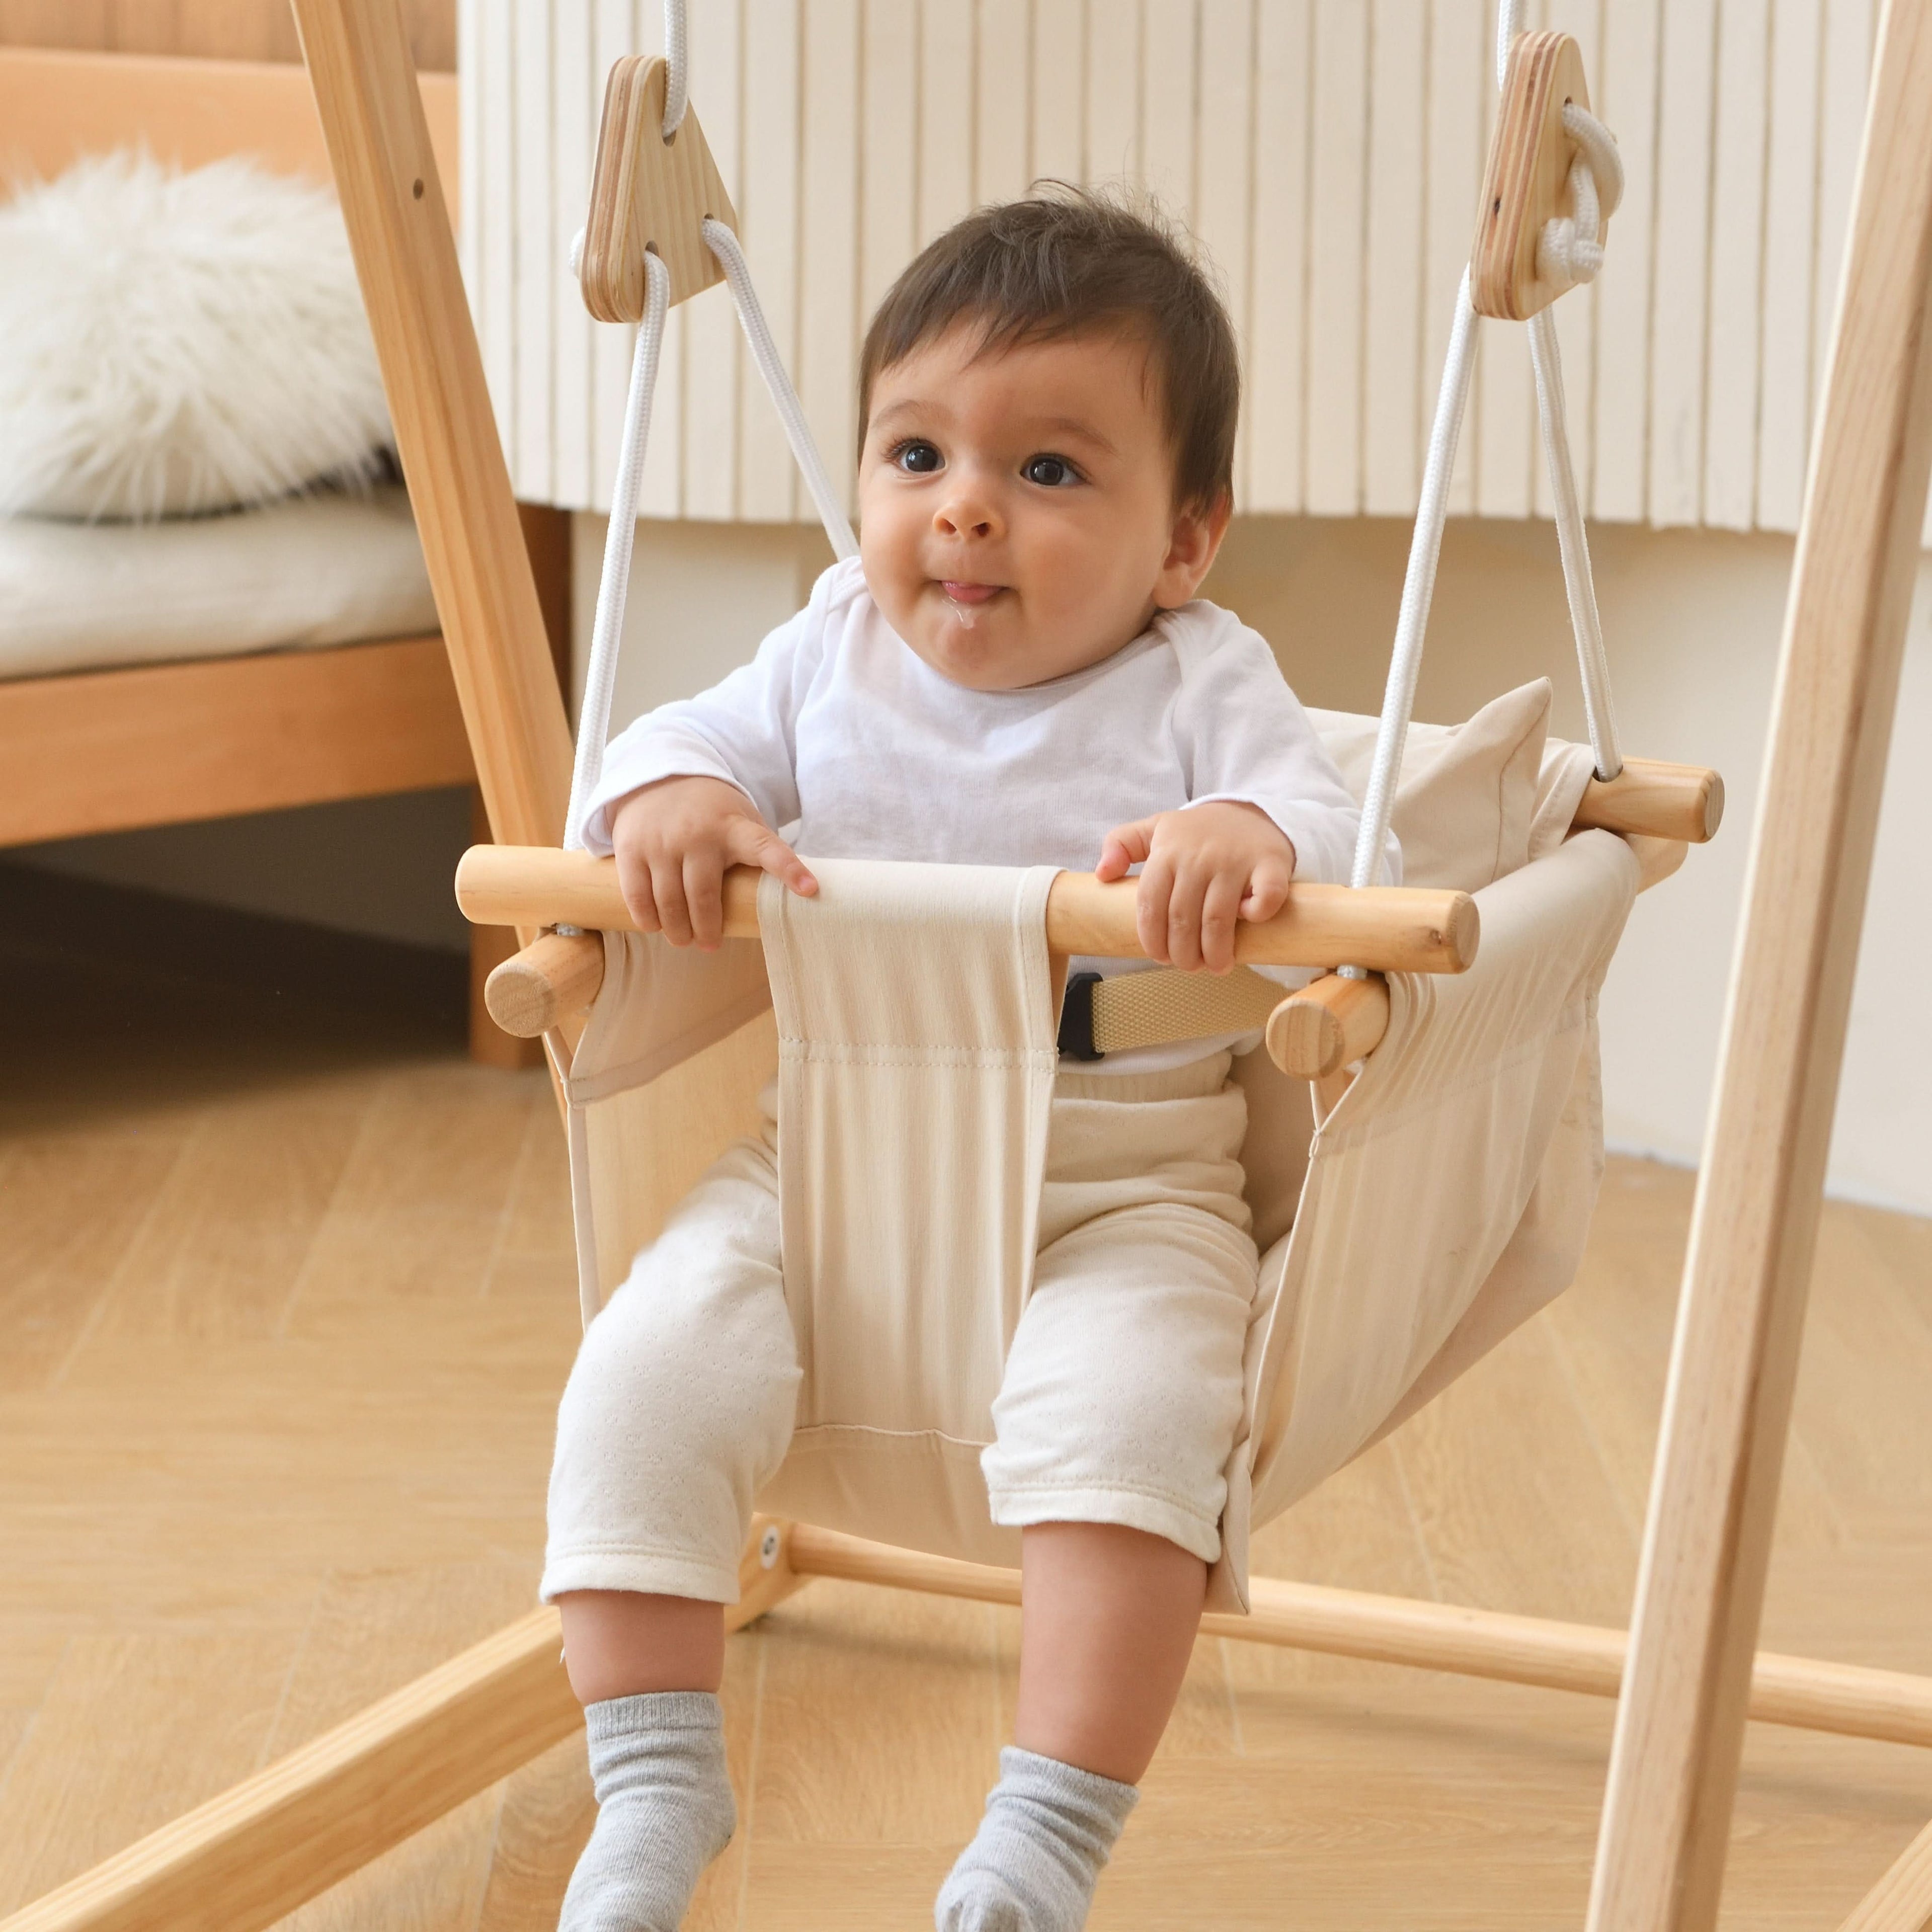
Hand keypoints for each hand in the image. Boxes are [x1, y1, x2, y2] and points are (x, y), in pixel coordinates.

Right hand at [608, 775, 816, 948]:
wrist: (658, 777)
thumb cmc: (710, 812)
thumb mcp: (740, 819)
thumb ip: (759, 849)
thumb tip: (791, 895)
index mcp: (734, 828)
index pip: (767, 848)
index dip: (789, 869)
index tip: (810, 889)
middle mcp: (697, 835)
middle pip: (703, 896)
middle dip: (707, 929)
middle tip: (709, 944)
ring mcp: (662, 841)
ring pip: (669, 901)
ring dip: (677, 930)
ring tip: (684, 940)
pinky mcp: (632, 848)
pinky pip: (638, 894)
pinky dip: (648, 918)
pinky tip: (655, 926)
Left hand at [1095, 801, 1295, 972]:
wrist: (1251, 812)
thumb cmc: (1198, 832)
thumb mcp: (1156, 828)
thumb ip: (1122, 844)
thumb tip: (1101, 874)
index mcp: (1167, 852)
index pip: (1150, 906)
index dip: (1153, 940)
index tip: (1160, 957)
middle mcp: (1199, 856)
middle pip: (1183, 920)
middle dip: (1183, 954)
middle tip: (1189, 966)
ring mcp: (1235, 860)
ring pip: (1218, 918)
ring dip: (1215, 952)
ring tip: (1216, 966)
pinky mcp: (1270, 864)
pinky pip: (1265, 896)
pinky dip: (1257, 915)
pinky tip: (1250, 924)